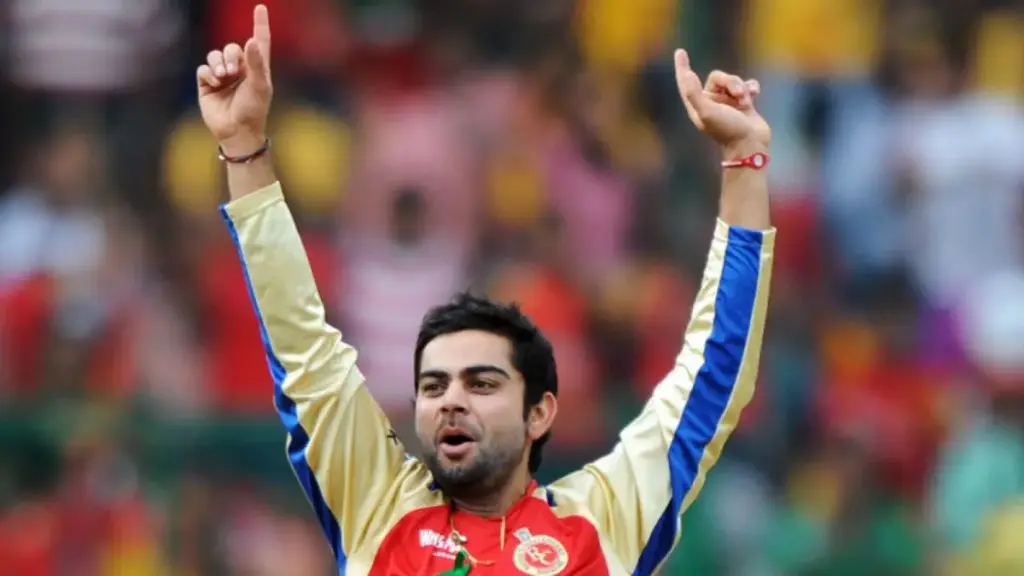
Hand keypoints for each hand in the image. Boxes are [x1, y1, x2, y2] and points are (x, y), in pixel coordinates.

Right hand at [197, 5, 272, 155]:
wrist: (236, 131)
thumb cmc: (253, 110)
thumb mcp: (259, 86)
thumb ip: (255, 62)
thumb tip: (250, 39)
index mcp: (257, 68)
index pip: (259, 41)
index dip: (260, 24)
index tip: (261, 8)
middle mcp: (240, 69)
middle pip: (232, 48)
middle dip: (231, 56)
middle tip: (233, 72)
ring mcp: (223, 76)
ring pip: (215, 55)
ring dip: (218, 62)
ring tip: (223, 76)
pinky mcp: (207, 84)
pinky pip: (203, 68)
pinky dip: (208, 73)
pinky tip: (214, 83)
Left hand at [673, 49, 770, 154]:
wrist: (750, 145)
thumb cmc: (727, 130)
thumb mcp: (706, 112)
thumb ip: (694, 94)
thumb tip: (687, 74)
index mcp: (698, 105)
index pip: (687, 82)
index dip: (683, 67)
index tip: (680, 52)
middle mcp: (711, 103)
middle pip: (718, 77)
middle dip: (730, 82)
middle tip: (739, 95)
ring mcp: (728, 103)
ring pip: (733, 80)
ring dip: (741, 88)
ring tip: (746, 102)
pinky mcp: (744, 103)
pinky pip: (747, 85)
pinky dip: (751, 88)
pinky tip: (754, 94)